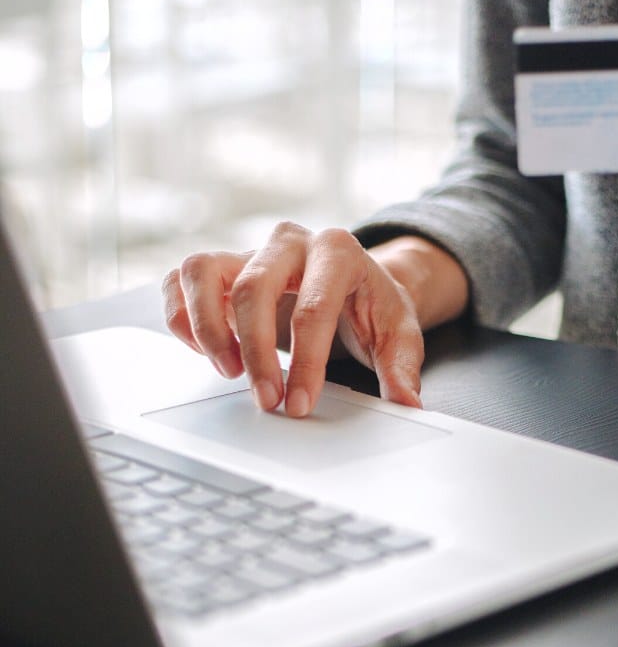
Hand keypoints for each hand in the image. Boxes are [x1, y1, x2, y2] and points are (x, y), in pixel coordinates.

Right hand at [162, 223, 426, 415]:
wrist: (353, 280)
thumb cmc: (371, 306)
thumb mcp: (398, 334)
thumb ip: (402, 369)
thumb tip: (407, 404)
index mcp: (338, 251)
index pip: (313, 307)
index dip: (306, 362)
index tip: (301, 405)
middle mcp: (289, 241)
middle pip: (253, 288)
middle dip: (256, 352)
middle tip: (266, 401)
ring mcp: (248, 248)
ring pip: (203, 271)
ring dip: (207, 326)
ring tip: (227, 372)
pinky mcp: (220, 265)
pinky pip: (180, 280)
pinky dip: (181, 315)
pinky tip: (203, 351)